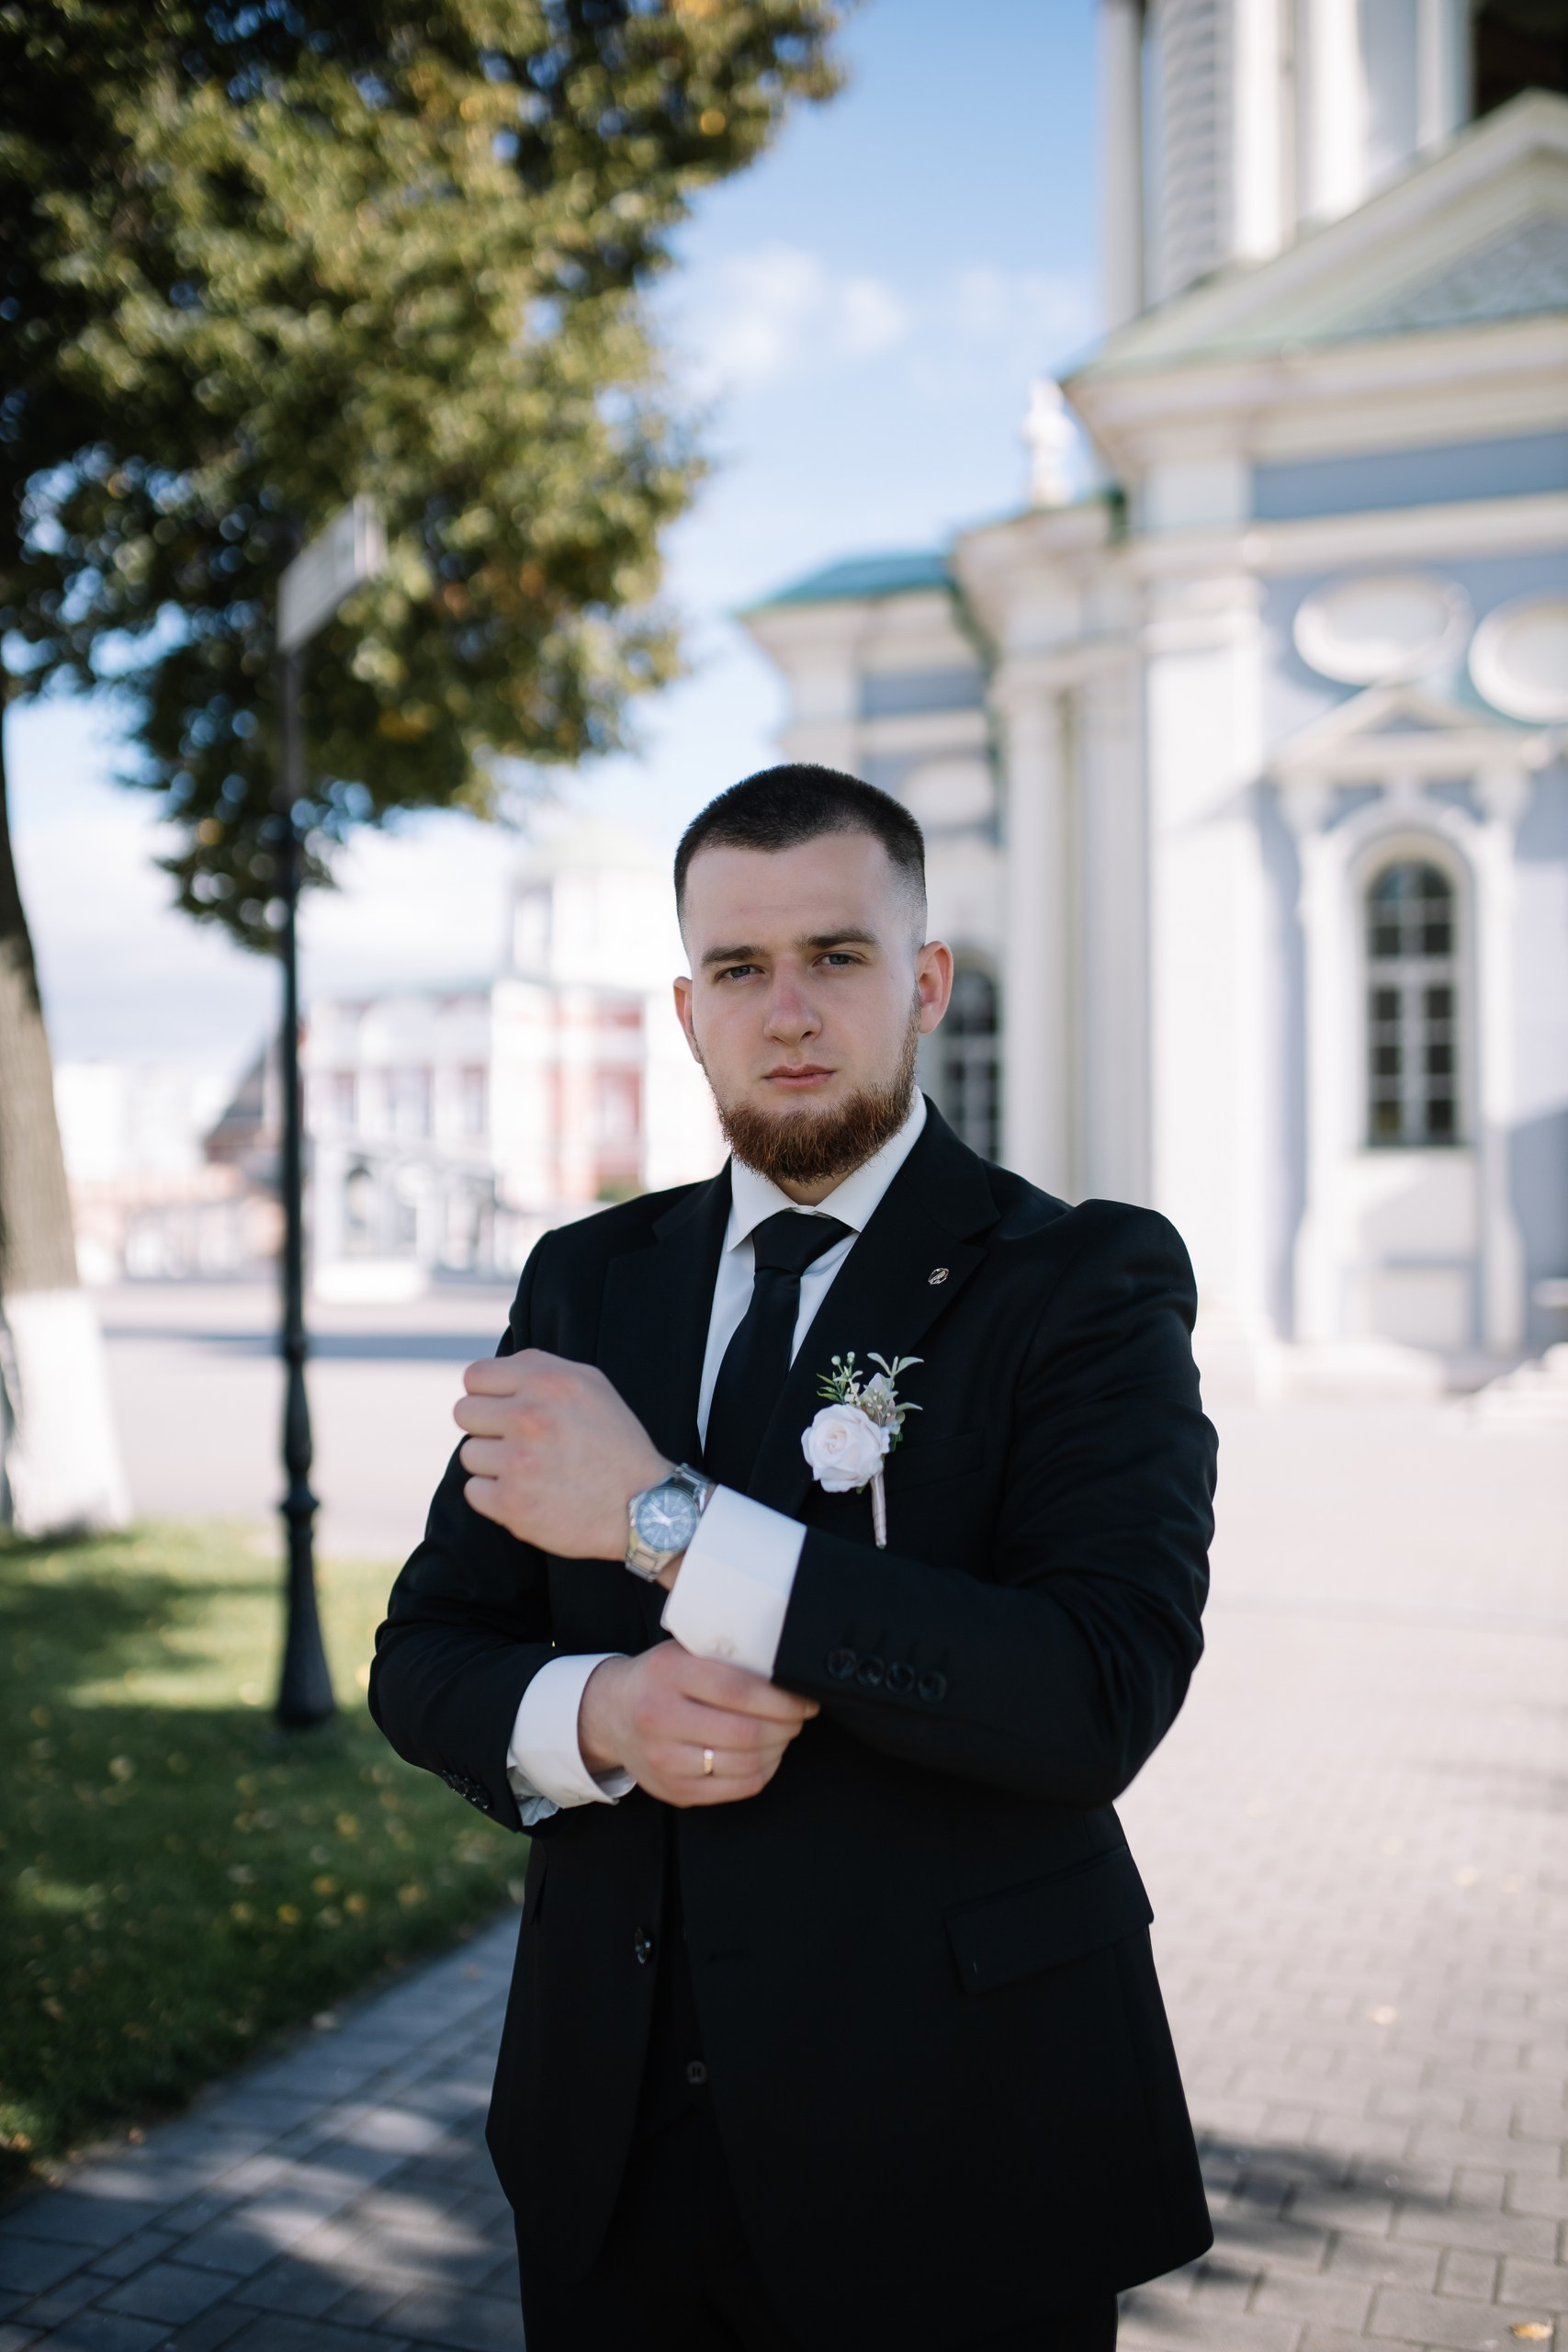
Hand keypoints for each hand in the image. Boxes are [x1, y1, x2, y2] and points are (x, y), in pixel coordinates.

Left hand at [455, 1350, 669, 1556]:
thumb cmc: (615, 1444)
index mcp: (548, 1382)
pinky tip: (528, 1494)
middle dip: (487, 1427)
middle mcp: (529, 1417)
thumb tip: (492, 1373)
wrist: (644, 1507)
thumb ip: (540, 1368)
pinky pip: (474, 1492)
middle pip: (464, 1413)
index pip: (474, 1376)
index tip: (501, 1408)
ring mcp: (518, 1463)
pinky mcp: (511, 1504)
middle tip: (516, 1442)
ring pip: (470, 1454)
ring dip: (494, 1464)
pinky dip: (495, 1496)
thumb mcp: (591, 1385)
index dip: (486, 1393)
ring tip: (530, 1470)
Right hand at [579, 1644, 817, 1807]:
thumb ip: (724, 1655)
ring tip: (782, 1734)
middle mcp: (661, 1718)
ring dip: (777, 1750)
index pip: (739, 1691)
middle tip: (798, 1716)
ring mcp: (665, 1760)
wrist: (610, 1714)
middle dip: (787, 1726)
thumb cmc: (659, 1679)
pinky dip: (762, 1772)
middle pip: (746, 1732)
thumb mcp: (683, 1652)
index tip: (804, 1700)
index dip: (782, 1700)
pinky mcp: (674, 1790)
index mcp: (668, 1674)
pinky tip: (765, 1756)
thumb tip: (783, 1665)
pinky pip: (736, 1788)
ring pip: (745, 1765)